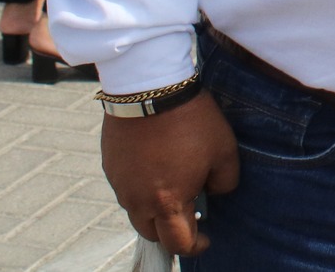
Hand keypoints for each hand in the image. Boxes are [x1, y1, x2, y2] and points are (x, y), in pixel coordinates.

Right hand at [101, 92, 239, 256]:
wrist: (150, 89)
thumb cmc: (191, 120)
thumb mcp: (224, 151)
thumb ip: (225, 182)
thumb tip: (214, 192)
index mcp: (168, 203)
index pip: (179, 243)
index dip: (195, 245)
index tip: (205, 238)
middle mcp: (138, 200)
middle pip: (152, 232)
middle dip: (170, 229)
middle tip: (188, 212)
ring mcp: (120, 184)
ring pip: (136, 210)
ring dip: (153, 207)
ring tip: (172, 184)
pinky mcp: (110, 166)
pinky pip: (125, 187)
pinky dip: (140, 185)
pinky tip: (155, 165)